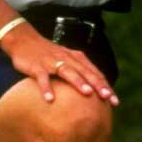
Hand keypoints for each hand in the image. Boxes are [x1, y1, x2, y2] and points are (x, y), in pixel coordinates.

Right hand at [2, 24, 117, 106]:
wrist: (25, 40)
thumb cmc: (49, 53)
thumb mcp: (67, 59)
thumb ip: (79, 71)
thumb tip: (94, 90)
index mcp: (77, 58)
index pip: (95, 73)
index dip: (106, 86)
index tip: (115, 100)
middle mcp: (67, 59)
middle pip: (86, 73)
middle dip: (98, 85)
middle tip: (108, 98)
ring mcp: (52, 62)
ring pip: (68, 72)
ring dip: (78, 82)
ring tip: (87, 93)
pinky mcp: (37, 66)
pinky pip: (42, 78)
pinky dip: (46, 88)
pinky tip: (50, 100)